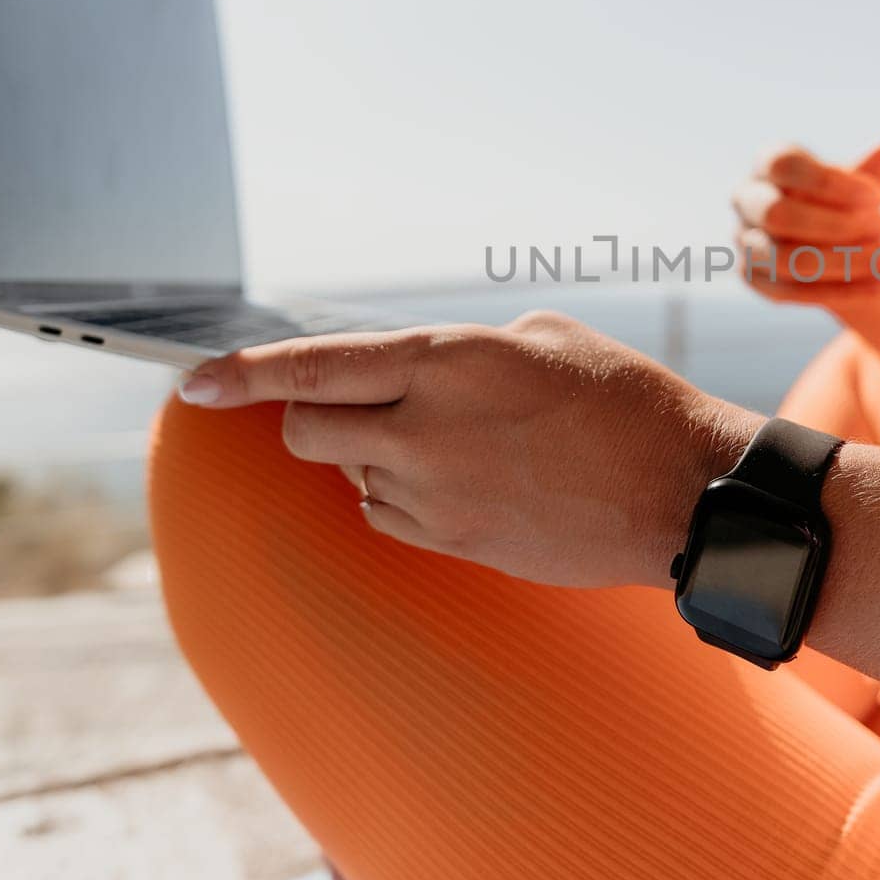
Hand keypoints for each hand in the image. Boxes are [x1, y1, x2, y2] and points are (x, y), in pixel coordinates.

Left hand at [176, 313, 761, 587]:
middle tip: (356, 405)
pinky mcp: (457, 543)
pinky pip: (387, 516)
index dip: (242, 373)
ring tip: (449, 441)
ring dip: (371, 454)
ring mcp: (440, 496)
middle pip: (306, 430)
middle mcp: (430, 429)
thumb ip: (462, 350)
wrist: (685, 493)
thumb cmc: (630, 401)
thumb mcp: (547, 337)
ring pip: (349, 476)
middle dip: (310, 414)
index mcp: (452, 360)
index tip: (193, 381)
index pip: (315, 366)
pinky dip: (400, 494)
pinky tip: (459, 480)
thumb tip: (417, 371)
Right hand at [731, 132, 879, 307]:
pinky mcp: (755, 279)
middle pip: (777, 214)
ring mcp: (746, 242)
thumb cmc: (840, 200)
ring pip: (787, 259)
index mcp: (767, 163)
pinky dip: (841, 291)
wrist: (826, 244)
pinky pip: (792, 292)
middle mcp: (747, 200)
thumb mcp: (857, 183)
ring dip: (845, 263)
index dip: (830, 182)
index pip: (784, 165)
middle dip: (838, 225)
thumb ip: (876, 167)